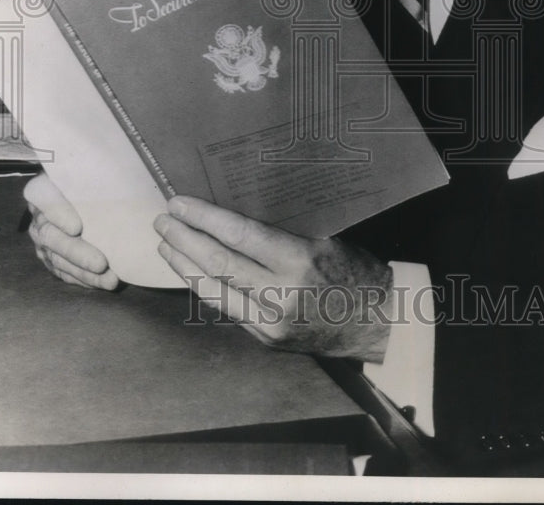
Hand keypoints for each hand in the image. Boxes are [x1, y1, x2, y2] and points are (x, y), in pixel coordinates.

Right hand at [23, 172, 119, 290]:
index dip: (58, 213)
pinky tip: (101, 284)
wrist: (80, 187)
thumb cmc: (86, 175)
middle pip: (52, 237)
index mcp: (41, 190)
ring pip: (59, 260)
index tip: (76, 227)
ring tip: (110, 280)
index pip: (43, 198)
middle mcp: (38, 217)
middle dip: (78, 253)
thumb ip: (89, 169)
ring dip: (85, 273)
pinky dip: (83, 280)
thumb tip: (113, 172)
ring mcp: (42, 241)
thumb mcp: (85, 166)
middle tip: (101, 264)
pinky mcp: (50, 258)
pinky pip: (63, 273)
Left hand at [154, 196, 392, 360]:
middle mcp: (281, 293)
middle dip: (184, 240)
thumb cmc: (357, 271)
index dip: (204, 218)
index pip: (239, 235)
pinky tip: (192, 273)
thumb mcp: (325, 238)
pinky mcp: (267, 339)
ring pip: (215, 291)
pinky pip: (228, 309)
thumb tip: (235, 211)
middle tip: (162, 221)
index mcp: (300, 260)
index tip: (179, 203)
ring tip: (166, 245)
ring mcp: (271, 321)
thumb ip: (283, 231)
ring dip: (185, 266)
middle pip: (219, 263)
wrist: (381, 323)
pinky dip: (206, 288)